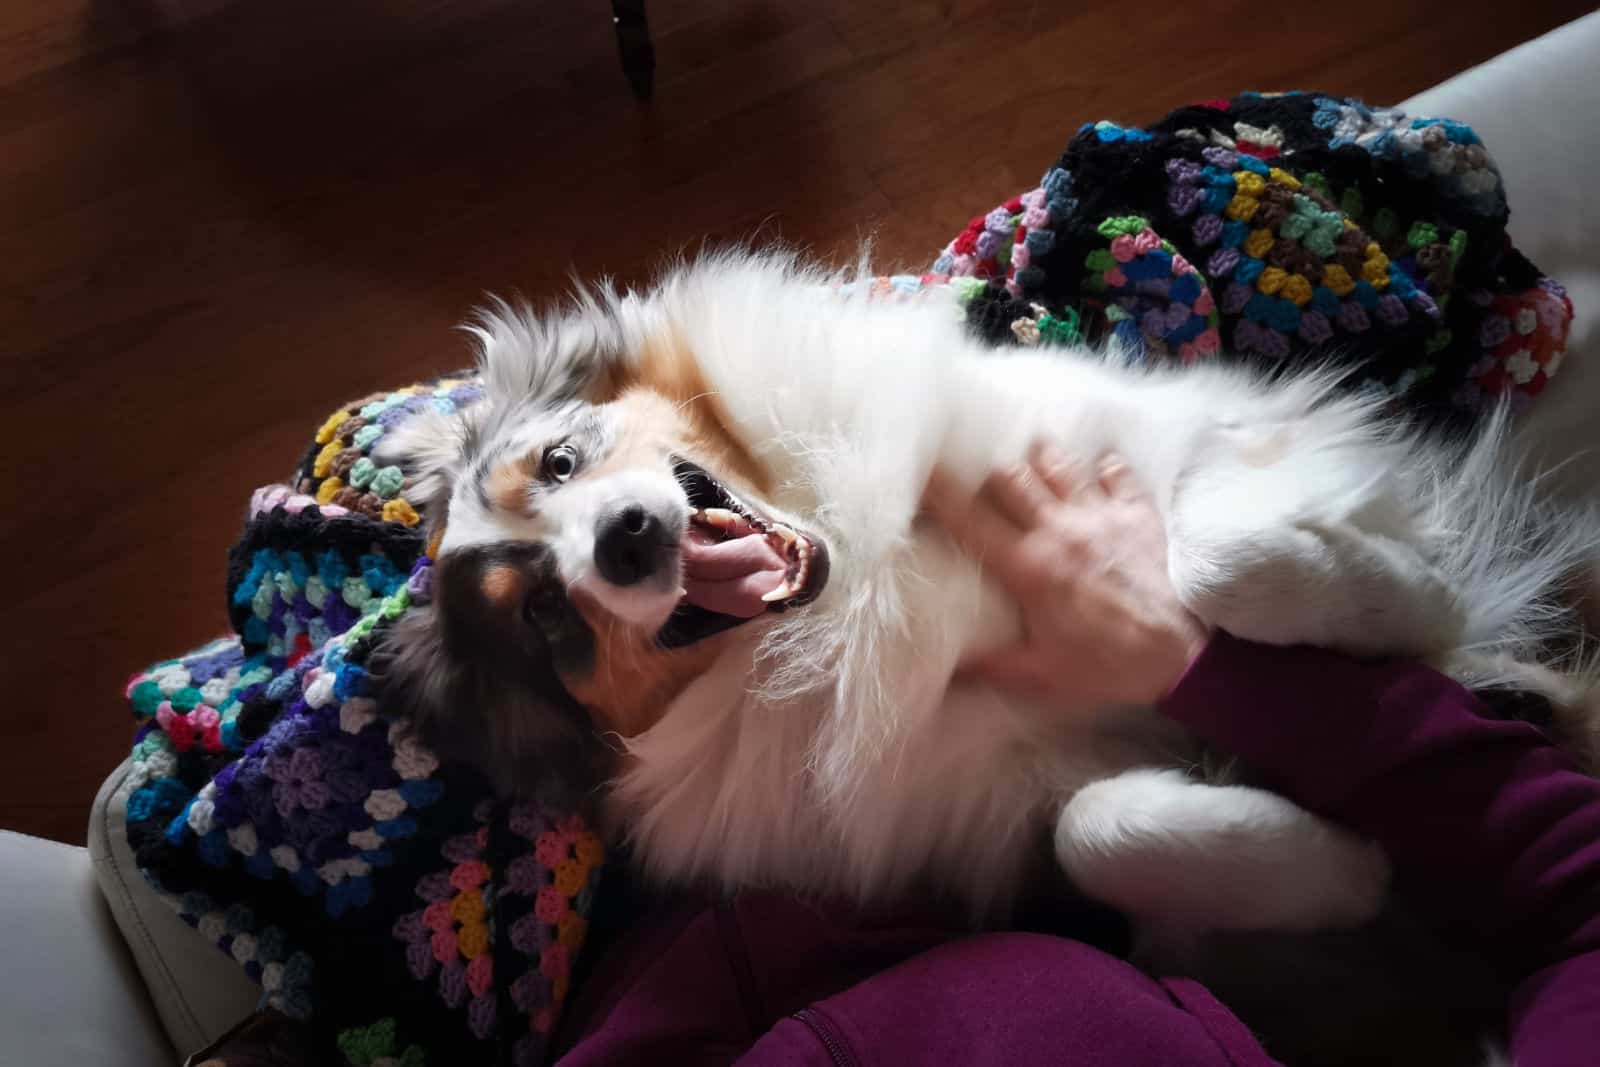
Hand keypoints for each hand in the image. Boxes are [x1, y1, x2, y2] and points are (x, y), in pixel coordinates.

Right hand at [925, 442, 1210, 706]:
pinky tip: (1099, 470)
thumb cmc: (1107, 667)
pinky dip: (1105, 467)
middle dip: (991, 474)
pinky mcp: (1137, 514)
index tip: (920, 477)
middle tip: (985, 480)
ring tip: (1035, 458)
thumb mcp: (1041, 675)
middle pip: (1010, 476)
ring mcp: (1100, 515)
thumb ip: (991, 665)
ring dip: (1042, 459)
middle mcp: (1059, 529)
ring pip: (1059, 463)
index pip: (970, 519)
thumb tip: (949, 665)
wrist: (1180, 657)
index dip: (939, 493)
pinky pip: (1117, 472)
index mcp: (1027, 567)